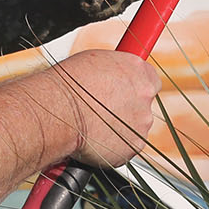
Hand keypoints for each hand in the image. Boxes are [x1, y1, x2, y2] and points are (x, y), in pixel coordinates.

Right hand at [48, 49, 157, 167]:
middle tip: (103, 110)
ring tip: (93, 125)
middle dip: (127, 108)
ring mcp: (141, 122)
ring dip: (119, 128)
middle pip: (143, 104)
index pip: (150, 79)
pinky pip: (126, 146)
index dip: (135, 86)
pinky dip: (113, 146)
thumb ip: (113, 71)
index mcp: (138, 70)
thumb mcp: (94, 61)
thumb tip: (112, 76)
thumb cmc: (68, 84)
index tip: (124, 91)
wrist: (57, 110)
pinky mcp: (133, 146)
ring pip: (135, 127)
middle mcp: (145, 95)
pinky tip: (94, 138)